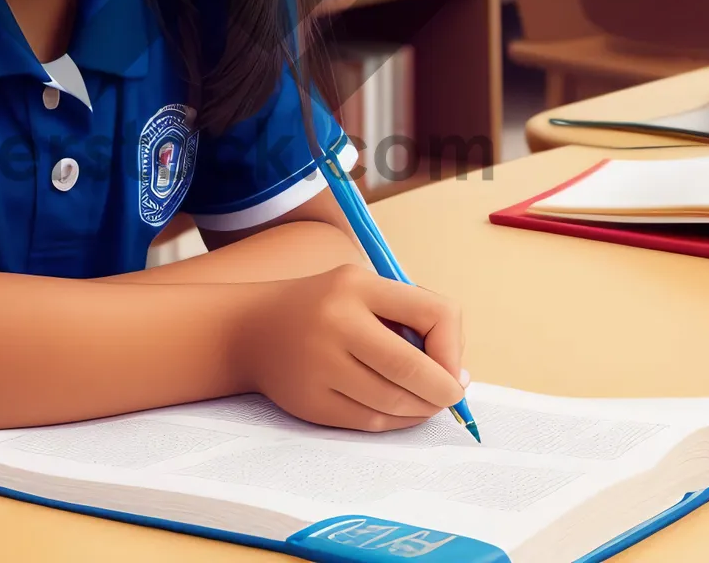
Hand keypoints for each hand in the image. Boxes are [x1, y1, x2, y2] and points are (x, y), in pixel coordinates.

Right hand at [232, 264, 464, 431]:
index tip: (452, 365)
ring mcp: (320, 363)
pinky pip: (368, 422)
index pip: (433, 312)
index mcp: (357, 284)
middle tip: (450, 397)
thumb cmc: (322, 308)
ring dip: (420, 410)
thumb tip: (458, 375)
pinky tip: (397, 411)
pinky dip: (393, 422)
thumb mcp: (360, 290)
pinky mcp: (309, 400)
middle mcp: (337, 320)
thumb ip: (408, 319)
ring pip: (393, 402)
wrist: (251, 329)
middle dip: (442, 391)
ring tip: (424, 403)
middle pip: (412, 367)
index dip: (453, 347)